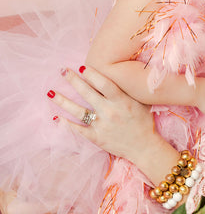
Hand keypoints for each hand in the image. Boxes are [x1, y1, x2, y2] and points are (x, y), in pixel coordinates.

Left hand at [49, 66, 178, 184]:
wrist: (144, 147)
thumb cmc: (143, 122)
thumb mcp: (141, 102)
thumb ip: (128, 90)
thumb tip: (121, 72)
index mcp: (122, 101)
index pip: (104, 84)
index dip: (92, 74)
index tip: (82, 66)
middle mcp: (110, 112)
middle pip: (87, 93)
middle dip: (73, 80)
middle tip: (62, 70)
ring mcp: (102, 125)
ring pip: (78, 111)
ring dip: (62, 101)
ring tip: (51, 92)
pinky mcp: (97, 137)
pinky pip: (78, 129)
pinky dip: (66, 124)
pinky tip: (56, 117)